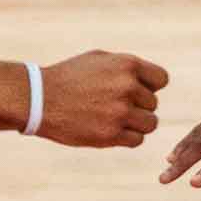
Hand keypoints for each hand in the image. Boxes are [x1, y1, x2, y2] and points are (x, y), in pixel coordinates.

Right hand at [36, 50, 166, 147]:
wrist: (39, 99)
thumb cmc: (69, 77)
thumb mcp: (100, 60)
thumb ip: (128, 68)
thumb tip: (152, 80)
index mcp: (127, 65)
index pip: (161, 80)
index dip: (150, 86)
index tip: (135, 91)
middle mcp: (127, 87)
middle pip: (153, 103)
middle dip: (138, 106)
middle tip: (114, 106)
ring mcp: (120, 112)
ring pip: (150, 123)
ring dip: (137, 124)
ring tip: (116, 119)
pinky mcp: (110, 135)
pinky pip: (136, 140)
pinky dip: (128, 138)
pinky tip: (111, 130)